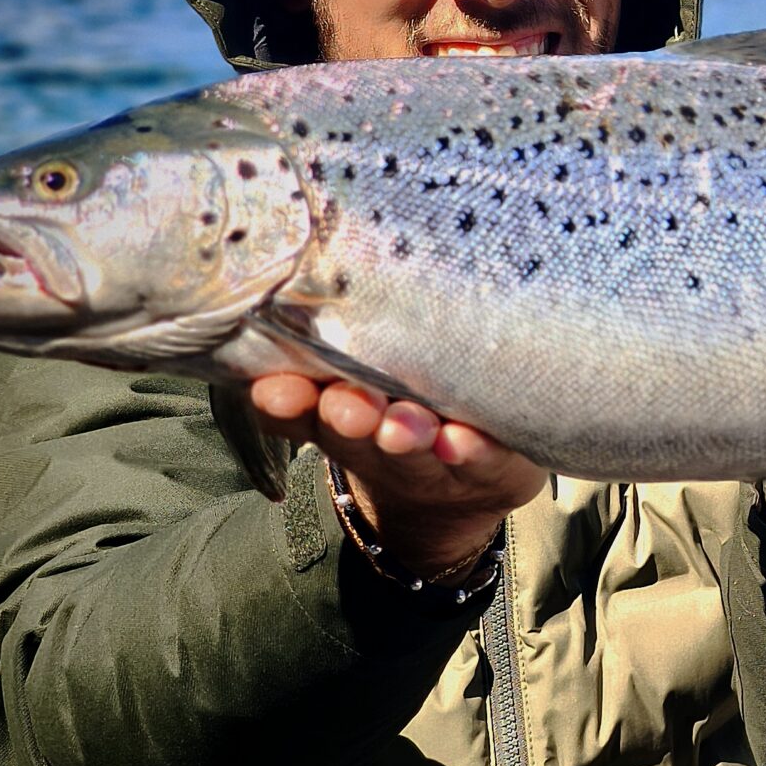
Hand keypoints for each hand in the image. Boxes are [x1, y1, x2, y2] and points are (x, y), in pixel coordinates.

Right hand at [249, 374, 547, 579]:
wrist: (463, 495)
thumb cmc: (406, 408)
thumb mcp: (360, 382)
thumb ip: (335, 351)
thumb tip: (311, 270)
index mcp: (336, 411)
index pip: (293, 408)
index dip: (283, 402)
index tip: (275, 390)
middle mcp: (380, 440)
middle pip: (352, 429)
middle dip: (348, 415)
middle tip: (349, 407)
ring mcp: (436, 458)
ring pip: (414, 449)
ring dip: (405, 436)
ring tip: (401, 426)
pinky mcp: (491, 466)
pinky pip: (483, 458)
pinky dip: (471, 450)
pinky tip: (463, 440)